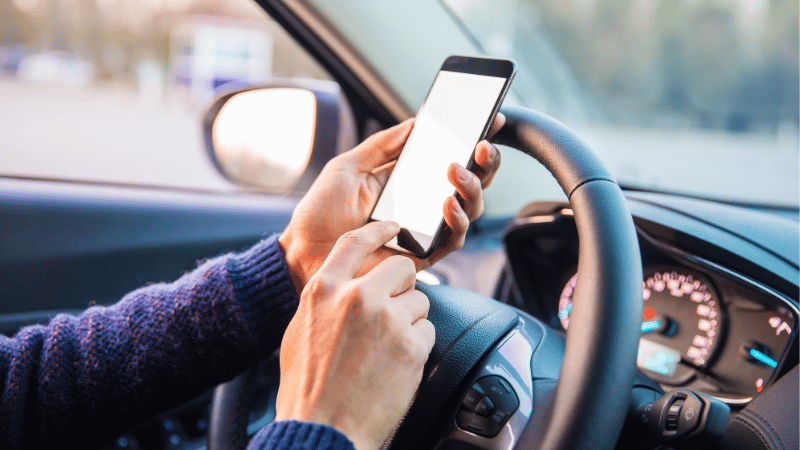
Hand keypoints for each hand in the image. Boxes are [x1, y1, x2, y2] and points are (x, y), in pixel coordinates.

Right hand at [275, 221, 434, 449]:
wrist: (323, 430)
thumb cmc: (306, 388)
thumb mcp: (300, 331)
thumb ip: (325, 300)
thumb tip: (344, 287)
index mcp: (325, 290)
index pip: (356, 242)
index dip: (380, 230)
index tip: (394, 226)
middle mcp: (357, 297)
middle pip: (403, 266)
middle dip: (404, 284)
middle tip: (394, 308)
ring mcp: (388, 320)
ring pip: (419, 300)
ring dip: (410, 319)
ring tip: (387, 347)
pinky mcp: (412, 345)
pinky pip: (428, 330)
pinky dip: (417, 345)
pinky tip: (395, 363)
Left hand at [279, 114, 504, 292]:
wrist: (302, 251)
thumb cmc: (321, 212)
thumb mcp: (348, 166)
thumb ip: (382, 145)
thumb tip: (416, 122)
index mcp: (408, 182)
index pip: (450, 159)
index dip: (473, 143)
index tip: (490, 121)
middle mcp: (421, 205)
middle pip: (470, 184)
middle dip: (484, 163)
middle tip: (481, 146)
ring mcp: (424, 231)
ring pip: (469, 211)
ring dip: (471, 188)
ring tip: (455, 171)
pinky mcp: (421, 257)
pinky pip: (452, 241)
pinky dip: (456, 221)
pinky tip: (447, 203)